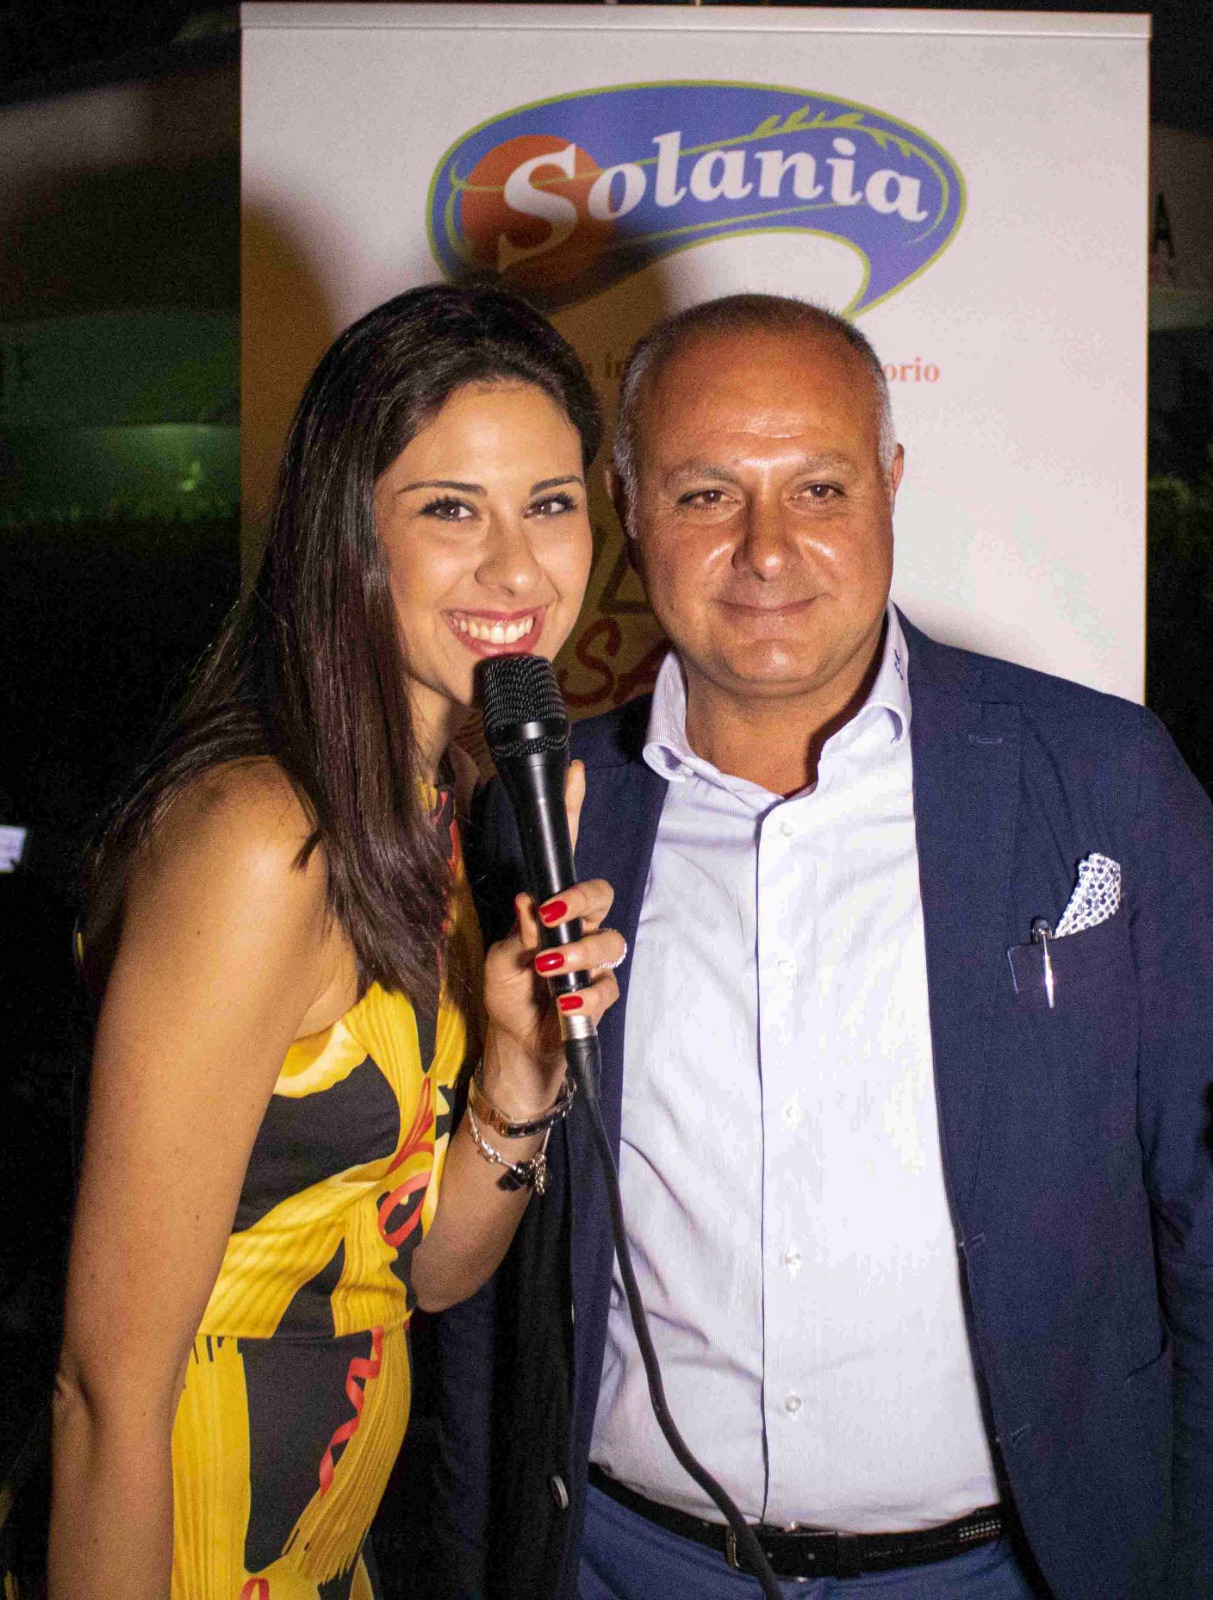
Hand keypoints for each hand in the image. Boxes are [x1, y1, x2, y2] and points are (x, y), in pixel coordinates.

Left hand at [481, 761, 624, 1110]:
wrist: (516, 1050)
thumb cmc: (506, 996)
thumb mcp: (499, 961)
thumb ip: (518, 934)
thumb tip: (531, 901)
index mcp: (549, 909)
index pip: (563, 856)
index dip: (572, 814)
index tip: (575, 774)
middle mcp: (577, 928)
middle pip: (601, 894)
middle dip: (582, 901)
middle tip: (554, 917)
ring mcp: (591, 961)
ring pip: (609, 941)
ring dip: (579, 953)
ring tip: (547, 972)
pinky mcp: (599, 996)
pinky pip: (605, 987)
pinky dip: (583, 995)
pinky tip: (562, 1004)